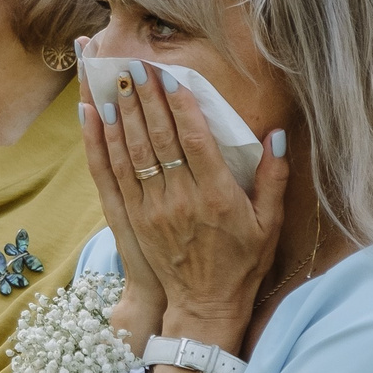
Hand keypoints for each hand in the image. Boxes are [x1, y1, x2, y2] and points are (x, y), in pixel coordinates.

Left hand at [81, 54, 286, 350]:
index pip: (195, 142)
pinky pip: (114, 175)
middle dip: (146, 99)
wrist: (205, 308)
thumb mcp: (269, 224)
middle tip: (135, 64)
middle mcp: (182, 201)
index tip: (170, 77)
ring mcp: (153, 210)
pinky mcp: (134, 220)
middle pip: (159, 141)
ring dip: (122, 114)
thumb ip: (273, 179)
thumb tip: (277, 135)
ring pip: (132, 153)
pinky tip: (95, 117)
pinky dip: (103, 144)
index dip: (180, 107)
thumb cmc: (243, 264)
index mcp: (218, 197)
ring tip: (115, 80)